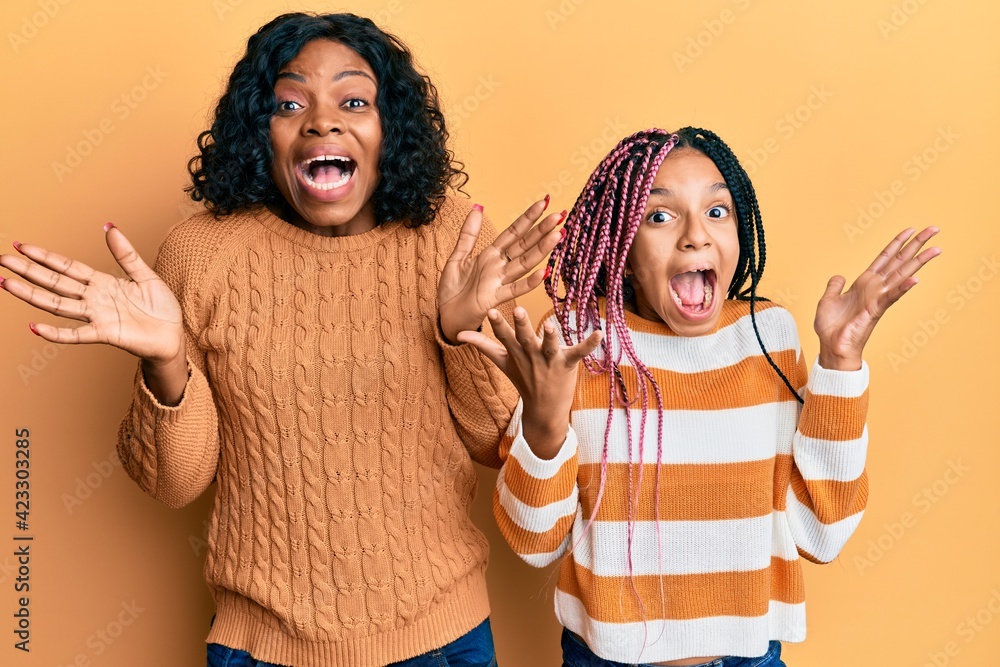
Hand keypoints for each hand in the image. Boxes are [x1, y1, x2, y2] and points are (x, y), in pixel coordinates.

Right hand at [0, 224, 183, 363]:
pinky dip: (56, 333)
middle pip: (55, 282)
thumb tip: (110, 227)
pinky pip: (77, 334)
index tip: (22, 246)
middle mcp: (94, 299)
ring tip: (6, 284)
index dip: (45, 257)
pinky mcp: (106, 334)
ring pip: (59, 304)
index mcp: (102, 283)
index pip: (67, 267)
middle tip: (2, 260)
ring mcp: (97, 317)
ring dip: (32, 295)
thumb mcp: (145, 276)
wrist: (173, 336)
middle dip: (28, 271)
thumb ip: (126, 255)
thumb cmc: (160, 309)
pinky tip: (36, 327)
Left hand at [438, 198, 564, 343]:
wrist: (446, 316)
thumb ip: (468, 235)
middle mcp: (499, 267)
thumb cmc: (453, 290)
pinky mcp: (494, 299)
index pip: (513, 232)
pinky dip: (529, 282)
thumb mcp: (457, 257)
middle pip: (524, 245)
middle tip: (560, 215)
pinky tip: (544, 272)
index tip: (544, 202)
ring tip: (558, 235)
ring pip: (524, 263)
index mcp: (490, 255)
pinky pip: (514, 289)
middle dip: (542, 229)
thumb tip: (477, 208)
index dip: (528, 218)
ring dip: (542, 249)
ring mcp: (499, 282)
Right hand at [458, 307, 601, 458]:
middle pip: (525, 338)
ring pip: (549, 346)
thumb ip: (483, 344)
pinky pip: (579, 353)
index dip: (498, 324)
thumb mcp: (502, 361)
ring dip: (550, 336)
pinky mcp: (568, 365)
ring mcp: (549, 361)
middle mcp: (531, 356)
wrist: (544, 410)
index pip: (504, 336)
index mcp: (516, 352)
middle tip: (519, 310)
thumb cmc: (523, 379)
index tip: (491, 310)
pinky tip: (599, 333)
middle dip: (522, 326)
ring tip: (550, 325)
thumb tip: (459, 334)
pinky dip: (590, 344)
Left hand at [814, 226, 940, 369]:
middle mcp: (875, 288)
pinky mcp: (875, 310)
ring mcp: (878, 298)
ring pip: (902, 275)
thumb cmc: (831, 328)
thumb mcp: (828, 300)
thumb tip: (839, 276)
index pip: (884, 258)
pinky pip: (891, 297)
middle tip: (934, 229)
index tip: (911, 230)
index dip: (897, 243)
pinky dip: (902, 288)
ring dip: (919, 261)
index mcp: (864, 283)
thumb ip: (835, 286)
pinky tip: (916, 279)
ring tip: (936, 249)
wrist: (832, 346)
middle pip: (899, 261)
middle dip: (916, 245)